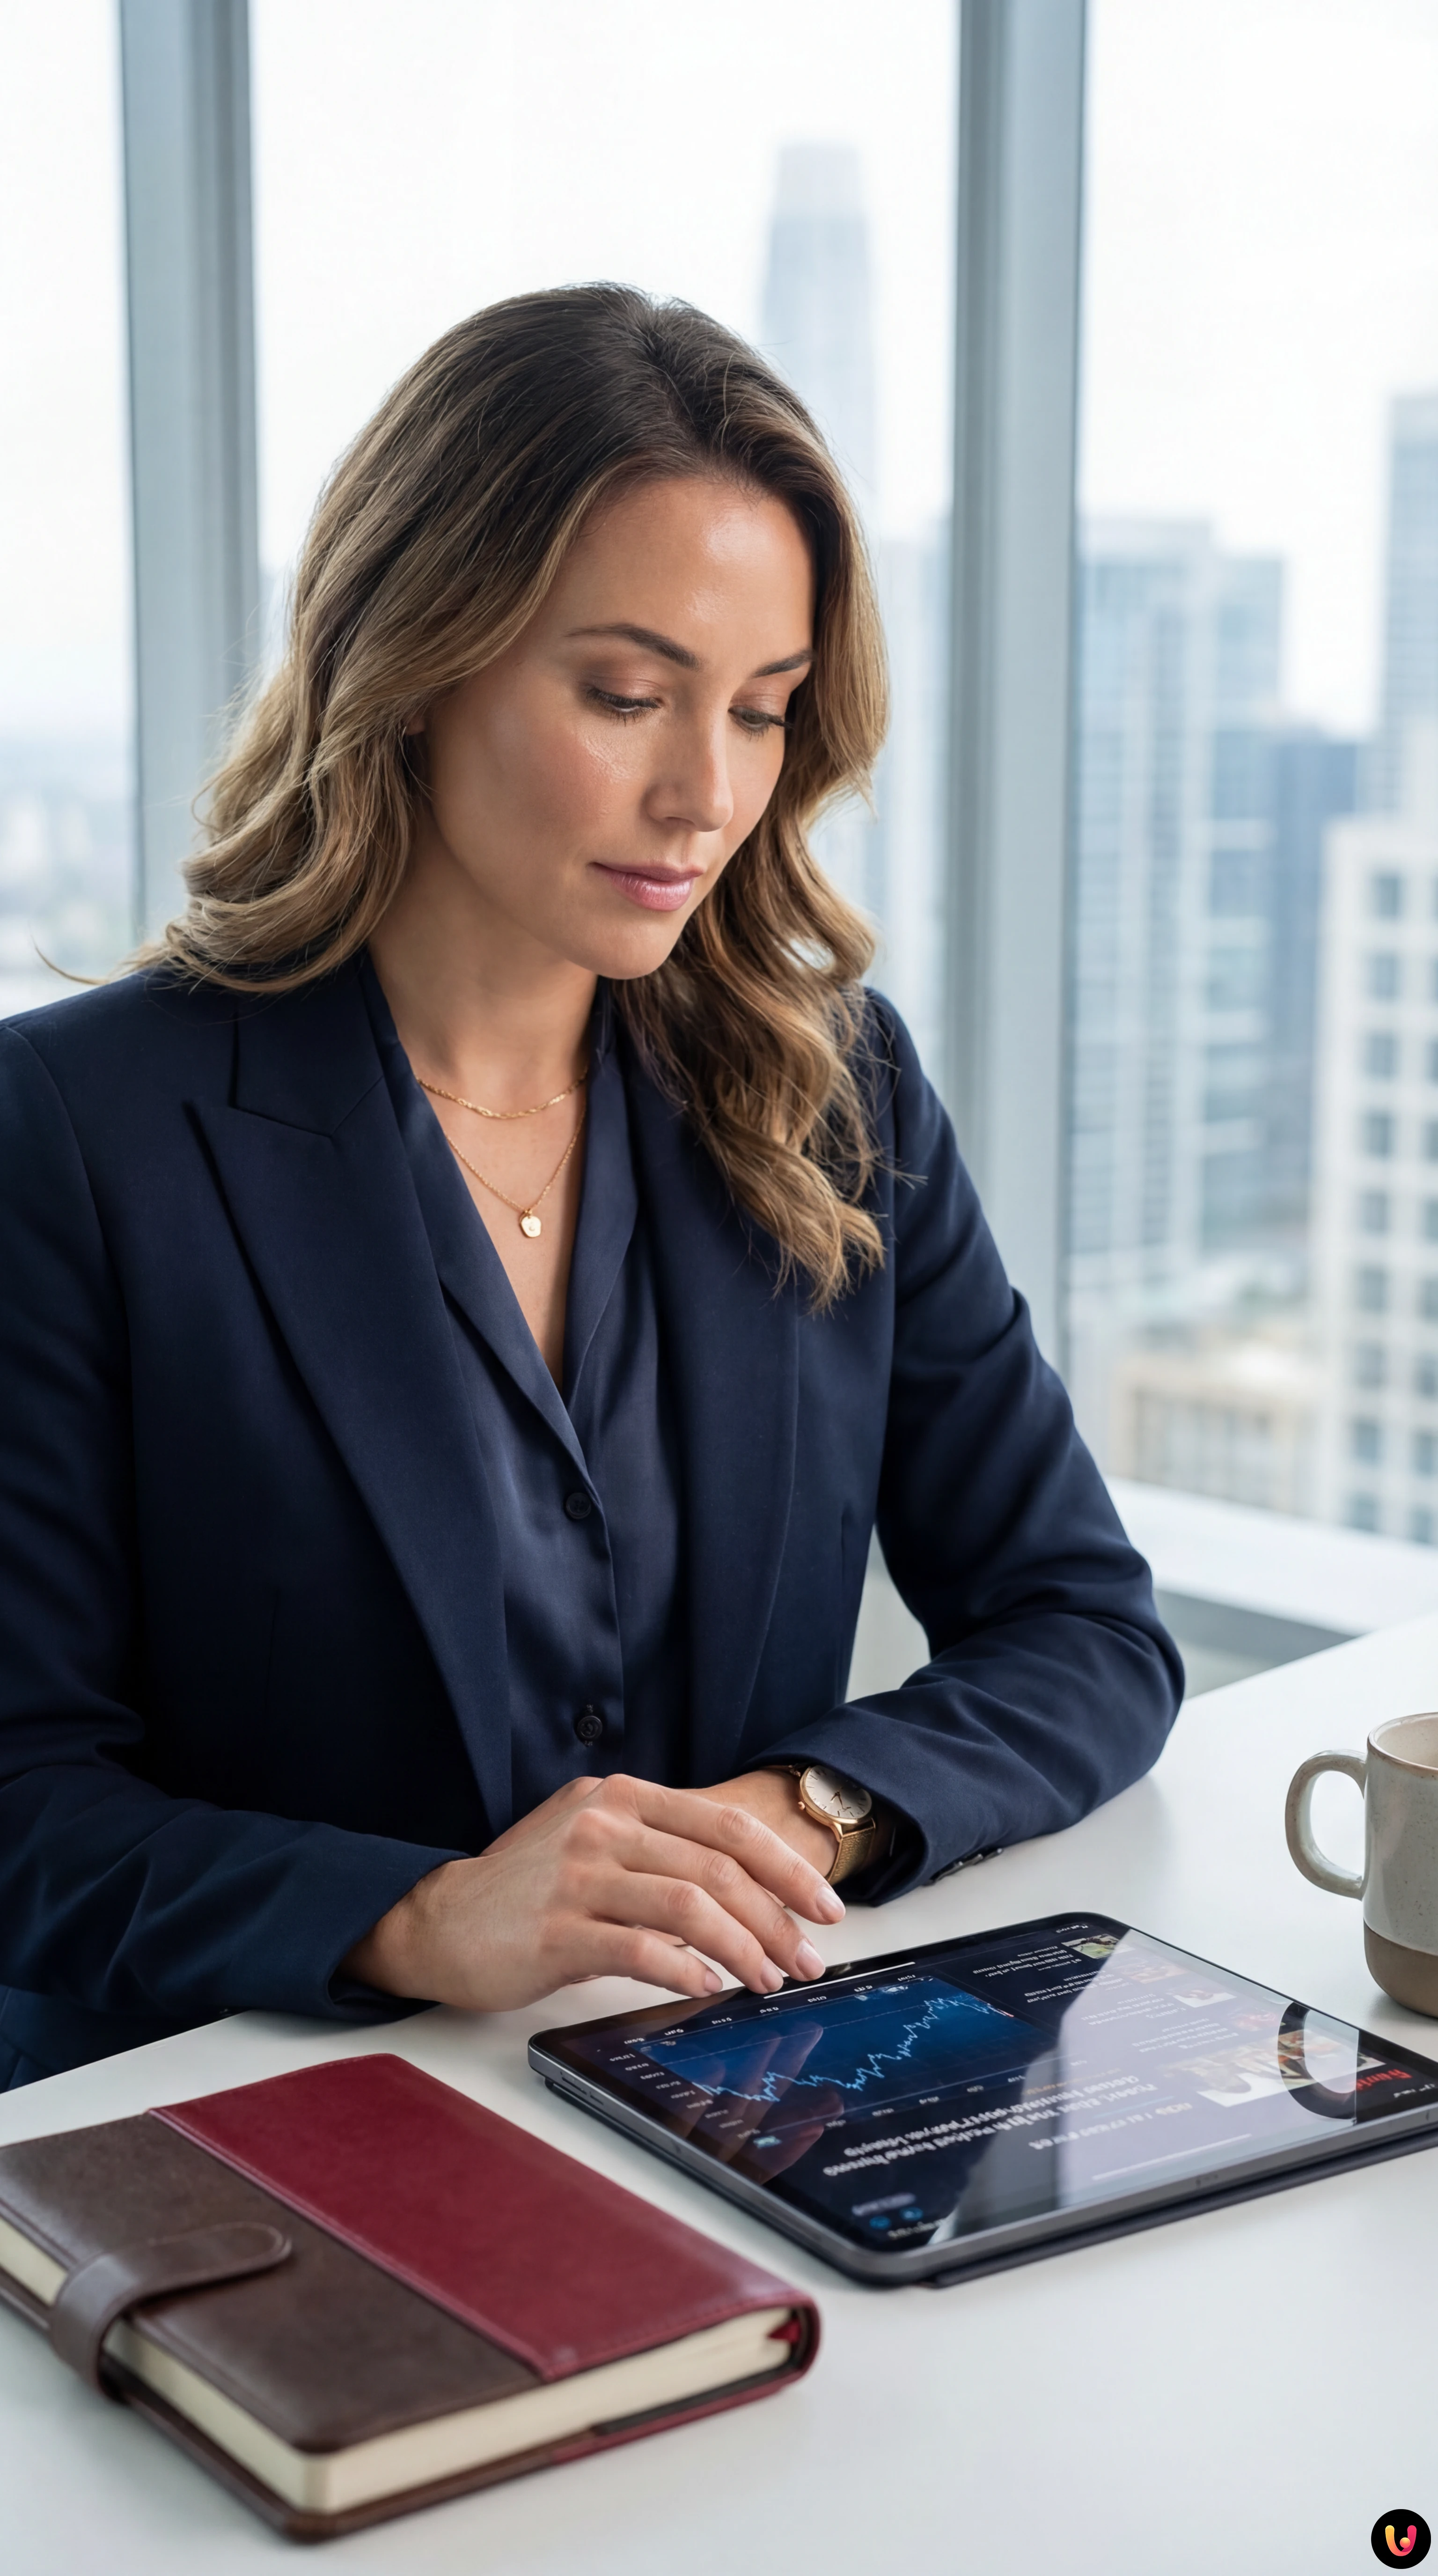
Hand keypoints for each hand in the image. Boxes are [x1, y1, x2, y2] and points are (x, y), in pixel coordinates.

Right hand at [342, 1771, 845, 2013]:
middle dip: (777, 1918)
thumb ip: (658, 1851)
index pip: (724, 1826)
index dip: (785, 1866)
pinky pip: (642, 1950)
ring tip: (768, 1981)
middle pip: (718, 1867)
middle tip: (806, 1960)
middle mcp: (602, 1825)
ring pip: (690, 1906)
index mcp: (618, 1797)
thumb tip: (747, 1893)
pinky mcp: (556, 1931)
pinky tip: (708, 1988)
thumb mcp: (592, 1843)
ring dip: (744, 1948)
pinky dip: (686, 1971)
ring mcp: (578, 1875)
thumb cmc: (524, 1889)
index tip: (824, 1905)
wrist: (436, 1919)